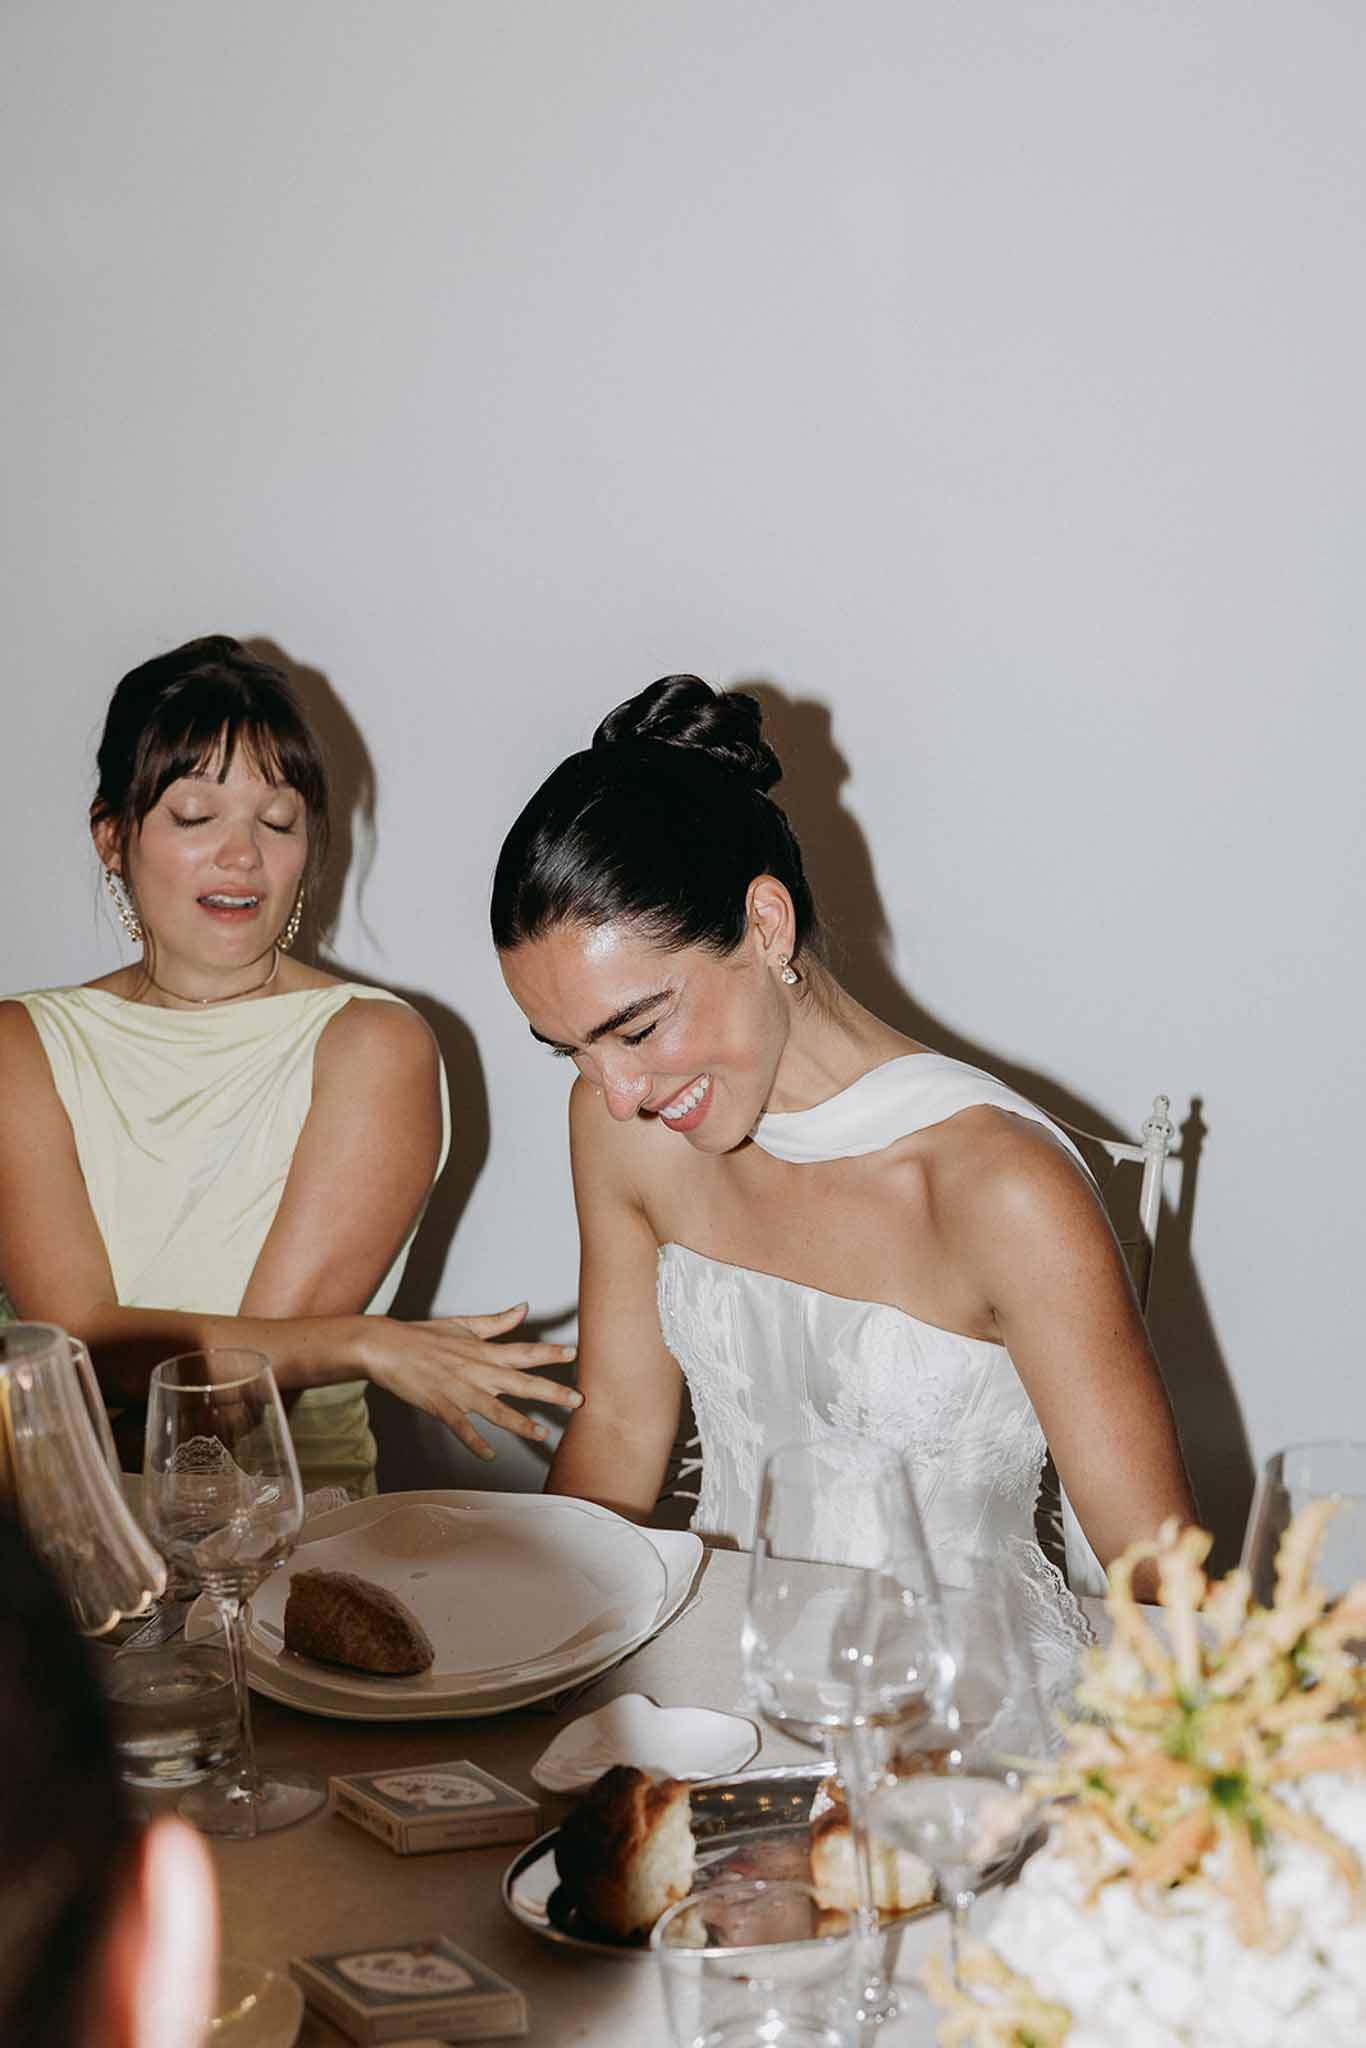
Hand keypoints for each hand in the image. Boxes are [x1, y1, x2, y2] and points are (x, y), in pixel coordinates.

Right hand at [361, 1303, 579, 1459]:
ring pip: (495, 1409)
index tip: (574, 1353)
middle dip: (551, 1392)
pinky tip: (489, 1454)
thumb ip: (497, 1322)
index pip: (524, 1352)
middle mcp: (477, 1371)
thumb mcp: (464, 1324)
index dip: (550, 1353)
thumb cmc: (424, 1336)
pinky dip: (474, 1442)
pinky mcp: (441, 1406)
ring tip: (541, 1434)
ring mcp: (459, 1390)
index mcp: (484, 1352)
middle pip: (521, 1383)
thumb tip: (523, 1308)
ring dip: (519, 1423)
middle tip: (578, 1400)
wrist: (386, 1346)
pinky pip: (461, 1427)